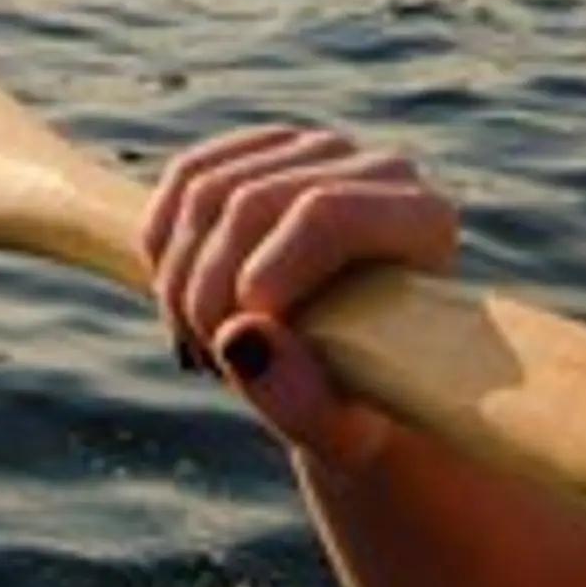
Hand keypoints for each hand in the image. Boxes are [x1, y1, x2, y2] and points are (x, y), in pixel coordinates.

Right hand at [141, 125, 461, 471]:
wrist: (363, 387)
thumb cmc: (369, 416)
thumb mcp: (344, 435)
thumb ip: (302, 401)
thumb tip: (240, 340)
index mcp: (423, 222)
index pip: (324, 215)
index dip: (264, 273)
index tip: (238, 342)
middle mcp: (377, 170)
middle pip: (250, 201)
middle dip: (205, 293)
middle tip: (209, 362)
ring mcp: (318, 151)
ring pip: (205, 190)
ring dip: (178, 281)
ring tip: (202, 346)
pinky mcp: (265, 151)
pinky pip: (186, 178)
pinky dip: (163, 248)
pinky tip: (180, 305)